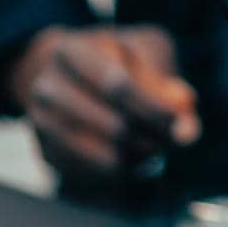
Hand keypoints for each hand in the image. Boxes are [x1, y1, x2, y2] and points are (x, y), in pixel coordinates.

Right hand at [9, 24, 200, 180]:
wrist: (66, 73)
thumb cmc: (117, 59)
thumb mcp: (146, 52)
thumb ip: (168, 84)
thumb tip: (187, 131)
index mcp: (71, 51)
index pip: (119, 86)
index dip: (155, 109)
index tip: (179, 122)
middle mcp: (46, 87)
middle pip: (114, 126)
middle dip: (153, 137)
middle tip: (173, 140)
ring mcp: (41, 123)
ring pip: (104, 155)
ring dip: (140, 157)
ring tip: (156, 148)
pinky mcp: (46, 152)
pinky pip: (92, 174)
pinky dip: (120, 171)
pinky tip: (133, 160)